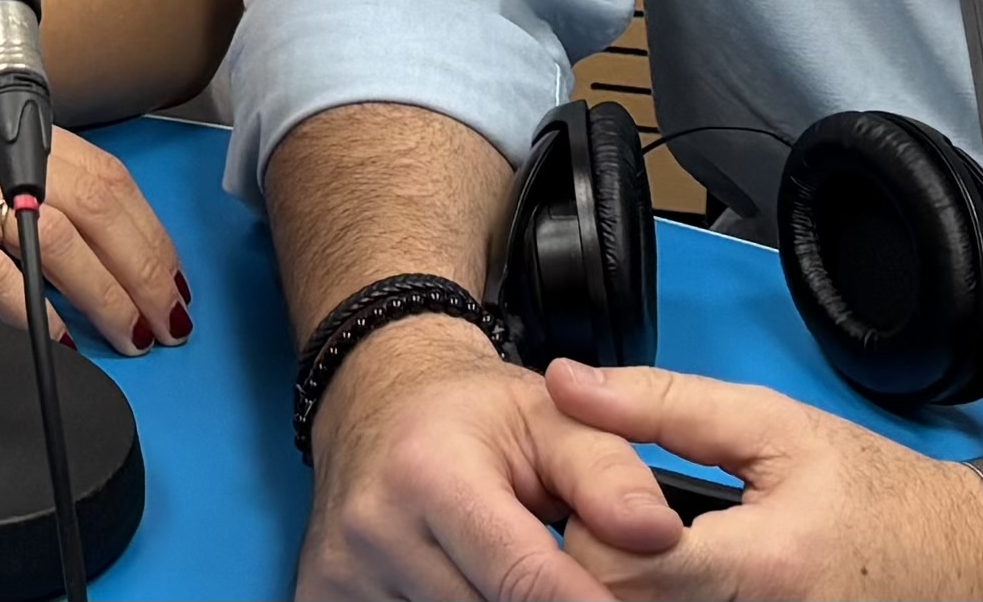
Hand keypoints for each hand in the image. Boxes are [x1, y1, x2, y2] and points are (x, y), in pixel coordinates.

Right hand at [0, 116, 192, 353]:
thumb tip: (63, 256)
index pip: (94, 170)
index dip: (143, 225)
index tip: (168, 275)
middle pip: (87, 198)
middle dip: (141, 261)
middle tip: (167, 316)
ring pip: (48, 231)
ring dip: (102, 289)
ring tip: (131, 333)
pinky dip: (30, 307)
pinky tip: (57, 339)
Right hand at [295, 314, 681, 601]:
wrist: (374, 399)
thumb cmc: (471, 414)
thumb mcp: (553, 418)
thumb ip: (611, 473)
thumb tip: (660, 536)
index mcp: (431, 476)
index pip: (525, 580)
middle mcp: (374, 530)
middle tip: (575, 581)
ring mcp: (342, 574)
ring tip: (517, 573)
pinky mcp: (322, 598)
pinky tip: (473, 584)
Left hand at [538, 360, 982, 600]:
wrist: (958, 561)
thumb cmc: (877, 496)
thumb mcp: (774, 425)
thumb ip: (664, 404)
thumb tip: (571, 385)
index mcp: (762, 565)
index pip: (617, 566)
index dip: (587, 526)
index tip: (599, 495)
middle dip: (600, 560)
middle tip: (615, 522)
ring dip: (627, 586)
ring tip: (646, 547)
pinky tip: (676, 577)